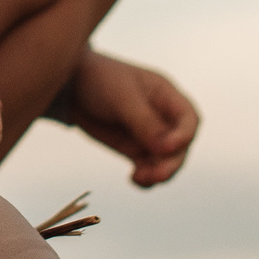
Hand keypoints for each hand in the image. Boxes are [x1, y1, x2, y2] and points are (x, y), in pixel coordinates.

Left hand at [60, 50, 197, 186]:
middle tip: (156, 175)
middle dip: (171, 162)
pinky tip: (134, 179)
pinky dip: (146, 177)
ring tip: (141, 178)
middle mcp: (162, 117)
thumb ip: (144, 121)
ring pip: (166, 161)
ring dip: (159, 173)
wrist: (69, 85)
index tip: (167, 148)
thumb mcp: (122, 97)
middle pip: (180, 146)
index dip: (184, 136)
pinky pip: (148, 168)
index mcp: (166, 95)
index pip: (189, 120)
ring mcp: (149, 134)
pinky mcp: (133, 148)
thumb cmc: (97, 79)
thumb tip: (165, 149)